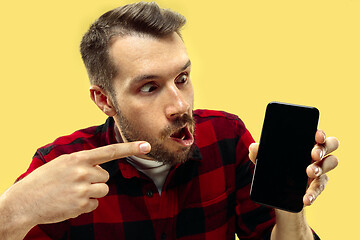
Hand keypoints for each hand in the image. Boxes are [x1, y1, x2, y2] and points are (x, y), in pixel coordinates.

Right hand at [2, 141, 150, 226]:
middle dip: (94, 181)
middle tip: (75, 184)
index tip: (147, 145)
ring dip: (91, 193)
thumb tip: (101, 168)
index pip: (110, 151)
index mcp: (79, 158)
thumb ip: (83, 162)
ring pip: (102, 190)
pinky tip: (69, 202)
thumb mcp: (62, 163)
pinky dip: (85, 205)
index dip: (130, 148)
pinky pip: (95, 204)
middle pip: (105, 177)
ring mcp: (82, 189)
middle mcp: (83, 172)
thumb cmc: (44, 180)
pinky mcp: (81, 205)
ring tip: (72, 193)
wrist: (24, 202)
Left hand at [248, 129, 338, 205]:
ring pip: (331, 162)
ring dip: (321, 167)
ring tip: (309, 173)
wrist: (277, 192)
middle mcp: (315, 153)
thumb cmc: (274, 167)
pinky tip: (306, 198)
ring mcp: (320, 168)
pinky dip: (313, 193)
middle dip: (323, 148)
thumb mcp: (264, 160)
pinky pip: (320, 187)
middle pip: (330, 144)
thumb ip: (259, 153)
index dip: (319, 133)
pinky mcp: (317, 184)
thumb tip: (254, 147)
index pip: (317, 133)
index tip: (316, 135)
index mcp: (304, 142)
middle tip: (313, 155)